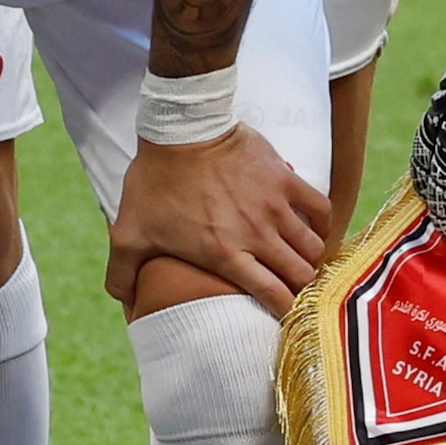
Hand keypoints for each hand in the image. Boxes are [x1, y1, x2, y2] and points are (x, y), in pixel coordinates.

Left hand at [110, 116, 337, 312]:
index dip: (285, 310)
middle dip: (300, 287)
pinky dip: (323, 223)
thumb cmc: (156, 183)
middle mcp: (257, 235)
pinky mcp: (285, 180)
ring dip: (310, 258)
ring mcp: (275, 207)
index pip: (272, 294)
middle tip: (295, 289)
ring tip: (304, 262)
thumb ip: (122, 274)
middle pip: (300, 274)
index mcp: (225, 254)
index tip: (283, 314)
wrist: (181, 130)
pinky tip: (315, 228)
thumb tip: (125, 303)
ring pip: (313, 246)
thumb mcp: (129, 233)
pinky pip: (320, 208)